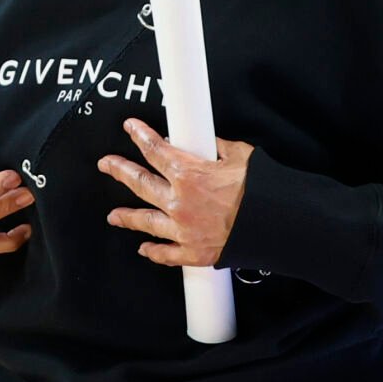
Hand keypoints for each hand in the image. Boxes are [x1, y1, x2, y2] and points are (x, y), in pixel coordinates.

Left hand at [100, 118, 251, 266]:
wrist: (276, 224)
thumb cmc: (260, 189)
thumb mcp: (239, 155)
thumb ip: (216, 148)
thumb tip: (206, 143)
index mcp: (187, 173)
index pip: (155, 150)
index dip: (140, 135)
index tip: (129, 128)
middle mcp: (178, 201)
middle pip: (140, 183)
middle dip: (120, 170)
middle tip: (106, 164)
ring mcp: (183, 229)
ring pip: (146, 221)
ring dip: (127, 217)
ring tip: (113, 216)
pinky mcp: (194, 252)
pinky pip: (167, 254)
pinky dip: (154, 252)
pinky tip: (144, 249)